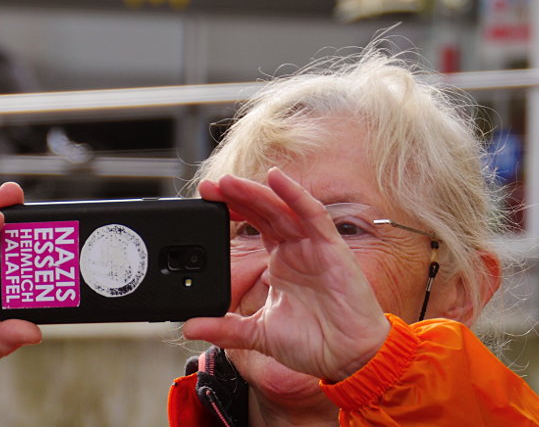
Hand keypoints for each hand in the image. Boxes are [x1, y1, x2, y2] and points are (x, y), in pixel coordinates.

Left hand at [183, 168, 389, 381]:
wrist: (349, 358)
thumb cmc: (314, 343)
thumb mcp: (258, 333)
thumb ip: (225, 328)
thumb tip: (190, 328)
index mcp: (280, 262)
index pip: (253, 225)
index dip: (230, 211)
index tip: (204, 203)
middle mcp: (295, 248)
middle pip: (262, 211)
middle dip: (235, 196)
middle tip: (209, 186)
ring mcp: (313, 245)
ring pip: (281, 208)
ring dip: (255, 193)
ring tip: (229, 182)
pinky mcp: (332, 247)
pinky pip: (313, 214)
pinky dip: (295, 195)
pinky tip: (276, 179)